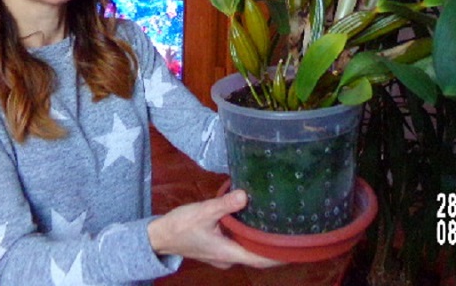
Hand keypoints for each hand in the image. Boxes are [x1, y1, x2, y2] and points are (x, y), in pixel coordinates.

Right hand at [147, 189, 281, 268]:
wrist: (159, 236)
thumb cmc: (180, 226)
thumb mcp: (203, 211)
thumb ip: (225, 204)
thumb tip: (246, 195)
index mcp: (228, 252)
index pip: (261, 259)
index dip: (279, 255)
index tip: (296, 246)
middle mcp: (228, 257)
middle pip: (257, 255)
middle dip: (274, 245)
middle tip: (292, 230)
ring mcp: (223, 254)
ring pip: (248, 249)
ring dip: (261, 240)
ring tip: (279, 224)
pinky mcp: (218, 247)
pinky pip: (239, 244)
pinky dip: (249, 236)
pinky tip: (255, 221)